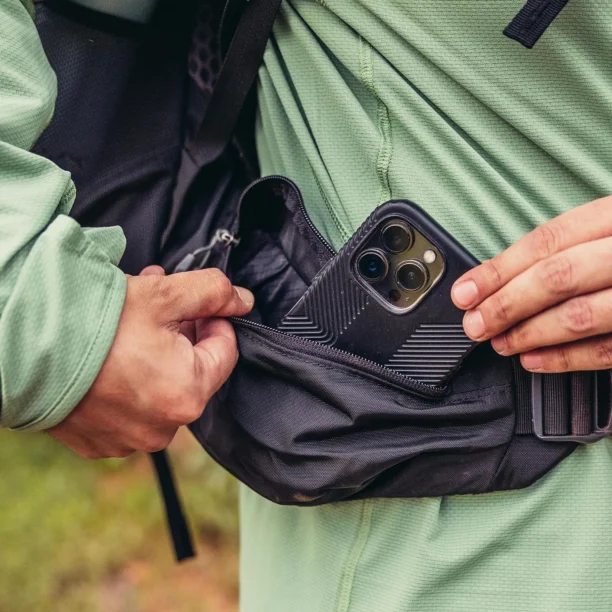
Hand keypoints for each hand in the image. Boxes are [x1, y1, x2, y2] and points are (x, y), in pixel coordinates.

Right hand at [49, 266, 253, 458]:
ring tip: (133, 319)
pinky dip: (130, 381)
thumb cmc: (92, 323)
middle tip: (162, 300)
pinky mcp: (102, 442)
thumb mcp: (163, 295)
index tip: (197, 305)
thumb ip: (212, 292)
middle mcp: (164, 428)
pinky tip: (111, 354)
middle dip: (181, 331)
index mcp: (188, 394)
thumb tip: (243, 300)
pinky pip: (132, 408)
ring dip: (155, 352)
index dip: (214, 321)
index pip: (226, 351)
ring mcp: (130, 440)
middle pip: (192, 370)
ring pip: (161, 387)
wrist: (20, 351)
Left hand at [451, 196, 611, 372]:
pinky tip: (534, 360)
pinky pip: (611, 349)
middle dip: (507, 304)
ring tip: (499, 342)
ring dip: (530, 334)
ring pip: (583, 316)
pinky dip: (568, 359)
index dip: (499, 269)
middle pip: (559, 278)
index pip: (547, 240)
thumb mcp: (610, 229)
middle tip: (474, 324)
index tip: (465, 291)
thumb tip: (499, 274)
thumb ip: (570, 246)